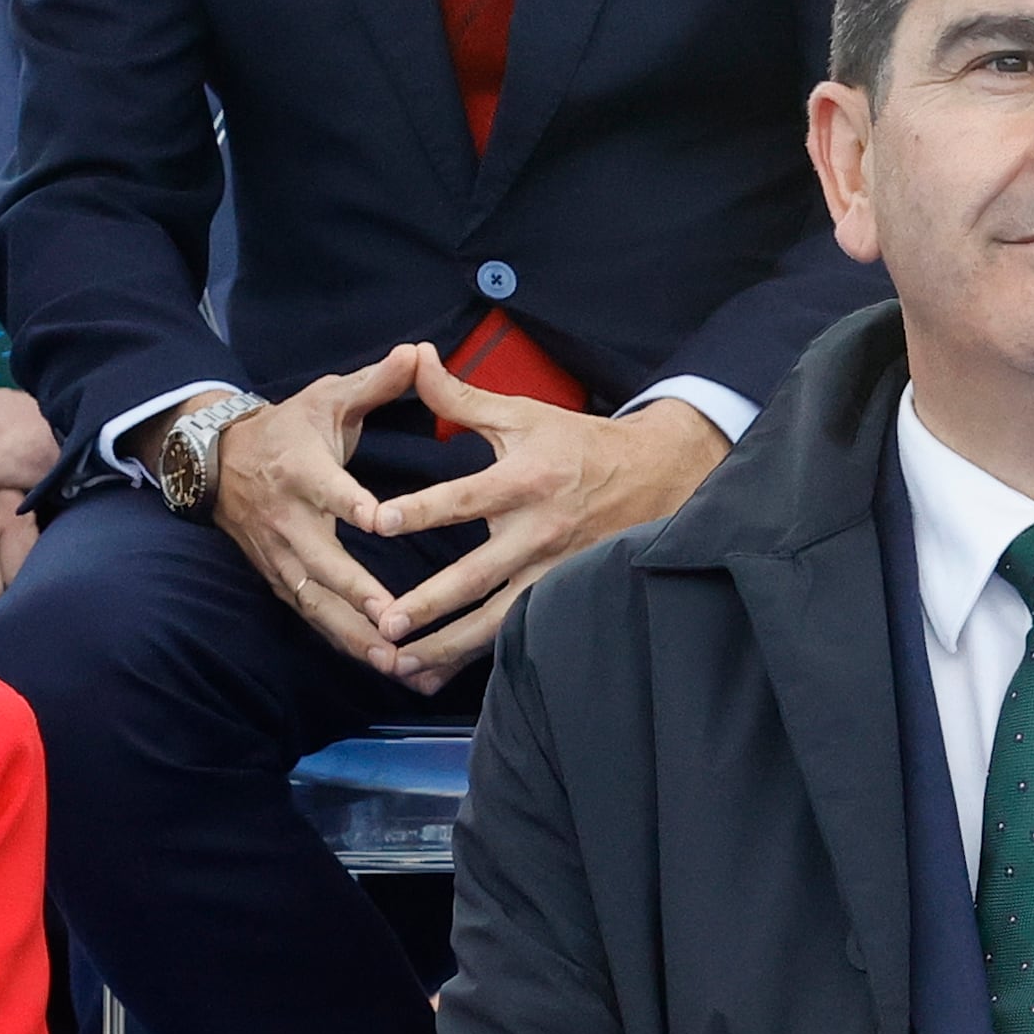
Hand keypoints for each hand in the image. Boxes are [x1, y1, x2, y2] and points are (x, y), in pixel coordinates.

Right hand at [200, 349, 433, 678]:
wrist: (220, 460)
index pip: (326, 488)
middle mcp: (288, 520)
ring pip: (317, 603)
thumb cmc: (291, 428)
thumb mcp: (328, 397)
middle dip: (357, 594)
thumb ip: (377, 381)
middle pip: (321, 562)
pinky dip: (347, 644)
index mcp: (302, 470)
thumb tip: (419, 351)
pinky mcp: (282, 582)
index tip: (378, 520)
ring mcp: (282, 557)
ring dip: (355, 635)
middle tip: (397, 622)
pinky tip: (386, 668)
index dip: (348, 502)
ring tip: (398, 663)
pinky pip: (315, 619)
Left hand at [346, 368, 728, 689]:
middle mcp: (537, 532)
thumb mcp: (523, 414)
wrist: (656, 476)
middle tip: (385, 623)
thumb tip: (417, 359)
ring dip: (448, 646)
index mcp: (522, 480)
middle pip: (475, 577)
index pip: (462, 498)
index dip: (420, 511)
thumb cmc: (578, 444)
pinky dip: (480, 656)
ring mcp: (552, 571)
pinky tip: (442, 673)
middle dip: (428, 605)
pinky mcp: (563, 594)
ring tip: (404, 665)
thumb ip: (460, 398)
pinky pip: (518, 631)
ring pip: (495, 620)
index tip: (378, 522)